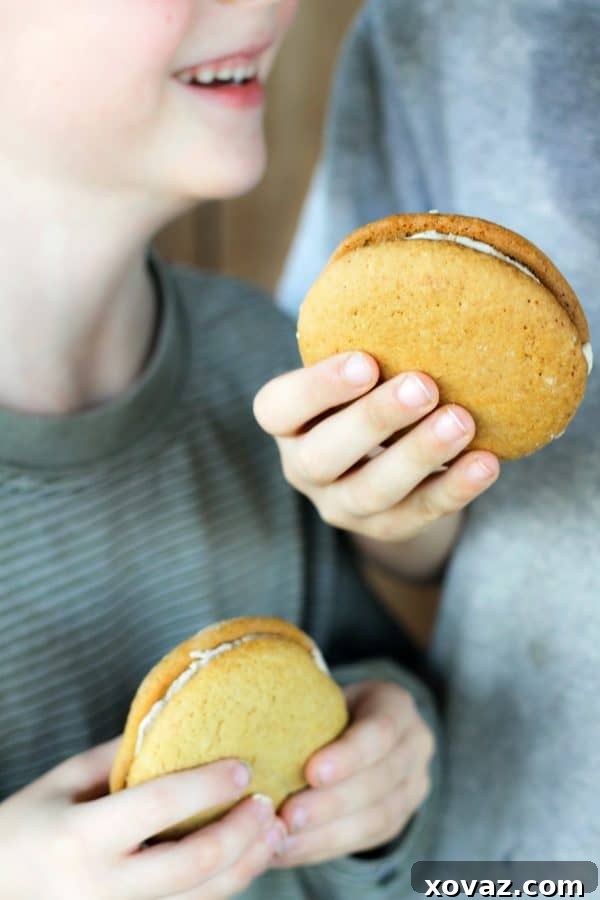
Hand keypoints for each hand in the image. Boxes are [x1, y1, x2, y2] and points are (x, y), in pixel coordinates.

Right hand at [0, 738, 287, 899]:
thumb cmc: (28, 825)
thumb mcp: (65, 780)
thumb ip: (122, 756)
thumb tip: (181, 725)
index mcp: (82, 837)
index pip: (160, 807)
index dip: (208, 785)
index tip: (243, 765)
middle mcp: (103, 887)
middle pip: (193, 865)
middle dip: (241, 832)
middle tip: (267, 802)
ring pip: (201, 899)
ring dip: (247, 864)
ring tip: (273, 829)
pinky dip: (224, 884)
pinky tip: (246, 857)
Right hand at [254, 352, 499, 542]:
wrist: (384, 459)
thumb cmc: (366, 392)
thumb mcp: (353, 370)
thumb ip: (366, 344)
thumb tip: (416, 282)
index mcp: (286, 423)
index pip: (278, 408)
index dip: (317, 388)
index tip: (366, 361)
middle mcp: (303, 468)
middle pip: (322, 456)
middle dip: (373, 420)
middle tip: (423, 386)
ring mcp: (341, 505)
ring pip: (371, 492)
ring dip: (418, 456)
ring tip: (461, 422)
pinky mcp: (385, 528)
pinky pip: (418, 514)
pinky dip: (454, 489)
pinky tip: (485, 462)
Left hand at [272, 680, 433, 866]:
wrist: (358, 728)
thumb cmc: (326, 705)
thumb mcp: (321, 692)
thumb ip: (300, 703)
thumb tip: (249, 722)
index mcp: (396, 705)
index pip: (381, 731)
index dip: (349, 755)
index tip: (311, 772)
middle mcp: (415, 745)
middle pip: (378, 780)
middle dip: (331, 803)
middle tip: (288, 817)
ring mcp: (413, 785)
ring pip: (376, 817)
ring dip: (326, 834)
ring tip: (284, 839)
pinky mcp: (399, 818)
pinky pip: (365, 840)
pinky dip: (324, 847)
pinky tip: (290, 850)